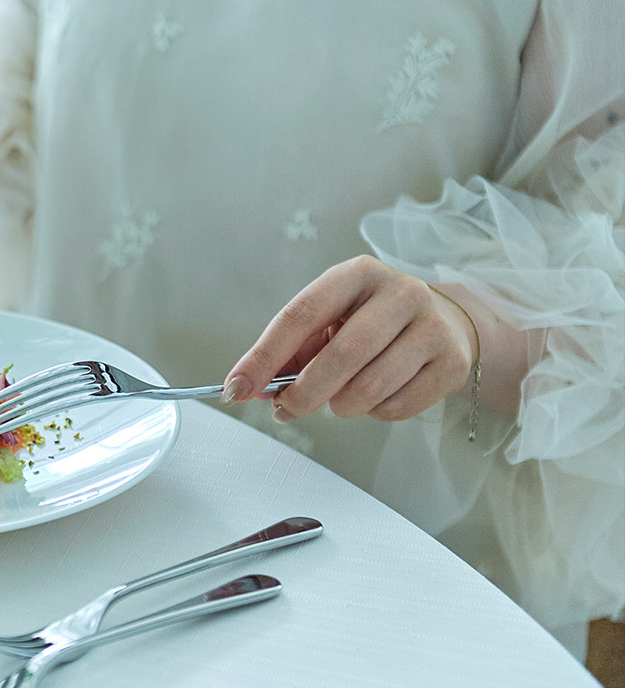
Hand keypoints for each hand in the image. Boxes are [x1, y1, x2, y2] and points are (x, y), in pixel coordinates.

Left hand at [223, 256, 477, 422]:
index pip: (300, 314)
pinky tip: (376, 396)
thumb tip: (250, 388)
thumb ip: (292, 350)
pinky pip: (396, 407)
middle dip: (303, 393)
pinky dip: (374, 413)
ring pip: (369, 388)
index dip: (264, 356)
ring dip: (340, 406)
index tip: (236, 387)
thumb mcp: (331, 319)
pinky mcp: (452, 362)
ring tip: (338, 399)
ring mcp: (432, 326)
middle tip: (286, 409)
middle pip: (340, 356)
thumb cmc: (370, 321)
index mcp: (357, 274)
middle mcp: (400, 292)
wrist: (446, 321)